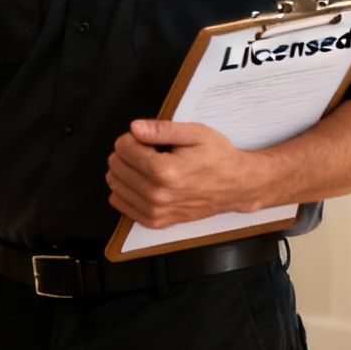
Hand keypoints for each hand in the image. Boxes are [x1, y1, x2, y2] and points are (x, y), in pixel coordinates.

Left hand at [106, 118, 269, 227]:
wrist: (236, 186)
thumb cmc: (217, 158)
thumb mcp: (195, 133)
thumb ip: (162, 129)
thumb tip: (135, 128)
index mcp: (165, 171)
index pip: (123, 148)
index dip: (132, 137)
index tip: (147, 138)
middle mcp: (157, 195)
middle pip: (116, 166)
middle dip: (127, 153)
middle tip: (148, 151)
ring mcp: (155, 211)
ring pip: (115, 185)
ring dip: (125, 172)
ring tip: (147, 166)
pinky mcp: (155, 221)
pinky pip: (121, 204)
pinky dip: (125, 190)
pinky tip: (141, 182)